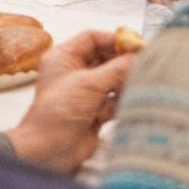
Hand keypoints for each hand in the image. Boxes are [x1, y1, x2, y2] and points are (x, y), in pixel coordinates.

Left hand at [6, 30, 137, 173]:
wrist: (49, 150)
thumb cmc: (57, 113)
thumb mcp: (89, 84)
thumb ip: (117, 68)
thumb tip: (138, 56)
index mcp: (63, 57)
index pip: (92, 38)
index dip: (114, 40)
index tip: (135, 45)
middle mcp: (73, 72)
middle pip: (106, 59)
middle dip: (121, 66)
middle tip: (139, 68)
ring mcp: (84, 92)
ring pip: (113, 80)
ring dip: (119, 88)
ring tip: (121, 94)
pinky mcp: (94, 110)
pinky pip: (114, 100)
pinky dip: (114, 105)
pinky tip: (104, 115)